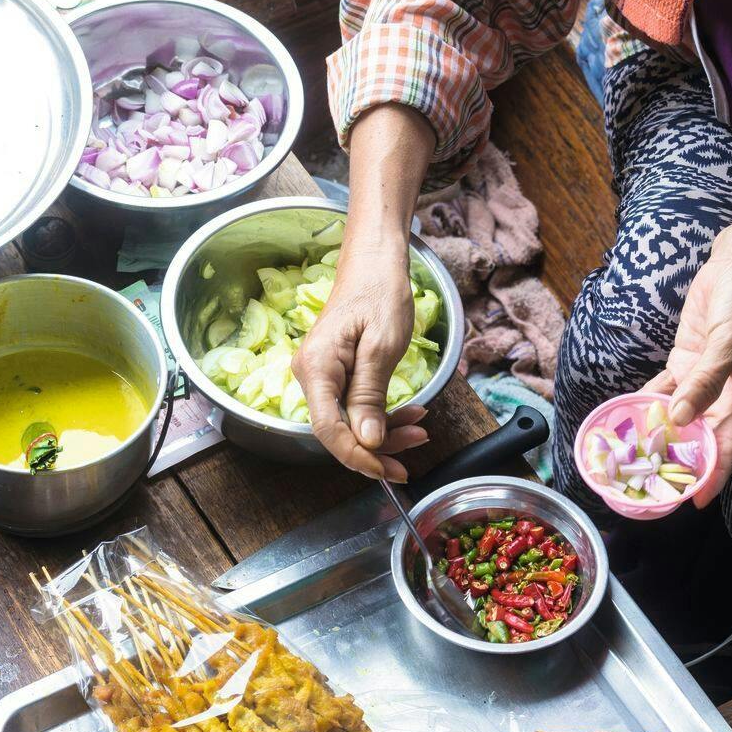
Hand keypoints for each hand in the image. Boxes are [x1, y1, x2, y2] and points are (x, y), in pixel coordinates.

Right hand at [293, 244, 430, 480]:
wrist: (374, 262)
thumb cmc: (379, 292)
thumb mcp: (382, 346)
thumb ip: (370, 396)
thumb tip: (367, 441)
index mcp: (316, 368)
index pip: (329, 430)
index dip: (359, 456)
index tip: (390, 469)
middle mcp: (310, 375)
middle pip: (339, 430)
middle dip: (379, 445)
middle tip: (418, 443)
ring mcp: (321, 375)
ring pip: (349, 421)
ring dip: (385, 430)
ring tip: (421, 425)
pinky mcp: (335, 373)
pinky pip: (354, 405)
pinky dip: (381, 413)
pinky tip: (410, 411)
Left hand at [649, 215, 731, 502]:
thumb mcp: (731, 340)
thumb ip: (705, 381)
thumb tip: (681, 418)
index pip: (731, 442)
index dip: (713, 472)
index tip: (694, 501)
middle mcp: (731, 393)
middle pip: (704, 435)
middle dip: (681, 458)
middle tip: (653, 485)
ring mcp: (707, 378)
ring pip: (682, 415)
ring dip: (661, 433)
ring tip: (635, 460)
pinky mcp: (688, 360)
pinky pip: (667, 389)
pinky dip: (650, 403)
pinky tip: (630, 419)